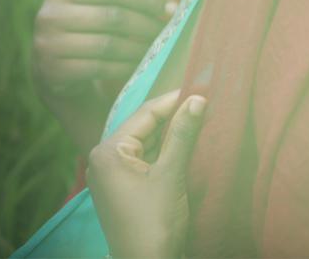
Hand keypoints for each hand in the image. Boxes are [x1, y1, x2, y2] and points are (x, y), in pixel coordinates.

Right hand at [31, 0, 175, 151]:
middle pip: (113, 17)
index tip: (173, 10)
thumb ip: (126, 1)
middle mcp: (49, 14)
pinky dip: (124, 68)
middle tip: (169, 35)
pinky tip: (139, 68)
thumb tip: (172, 2)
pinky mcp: (52, 71)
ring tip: (158, 52)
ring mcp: (47, 44)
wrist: (53, 72)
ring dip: (139, 50)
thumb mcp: (97, 11)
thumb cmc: (86, 33)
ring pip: (108, 44)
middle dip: (147, 26)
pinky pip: (98, 68)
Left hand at [86, 88, 206, 258]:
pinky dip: (166, 153)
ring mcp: (113, 175)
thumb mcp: (170, 176)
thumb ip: (182, 135)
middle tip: (204, 101)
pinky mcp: (124, 188)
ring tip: (200, 118)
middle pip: (144, 128)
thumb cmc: (154, 224)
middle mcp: (104, 159)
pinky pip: (146, 160)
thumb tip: (197, 99)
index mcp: (108, 152)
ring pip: (147, 144)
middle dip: (173, 117)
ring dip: (172, 135)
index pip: (144, 114)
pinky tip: (188, 144)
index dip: (173, 100)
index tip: (201, 86)